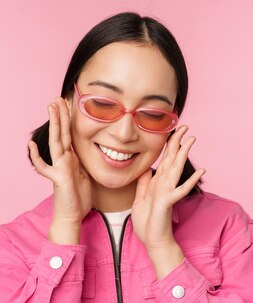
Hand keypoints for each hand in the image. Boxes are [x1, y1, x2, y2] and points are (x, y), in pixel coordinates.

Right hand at [28, 97, 92, 224]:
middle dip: (60, 115)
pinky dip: (37, 157)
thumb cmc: (78, 196)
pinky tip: (31, 145)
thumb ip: (81, 162)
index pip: (69, 134)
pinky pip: (45, 166)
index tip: (68, 103)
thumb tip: (82, 152)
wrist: (72, 214)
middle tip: (57, 97)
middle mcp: (63, 159)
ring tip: (50, 108)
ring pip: (56, 142)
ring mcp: (59, 167)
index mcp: (71, 157)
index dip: (68, 119)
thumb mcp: (85, 173)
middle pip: (62, 133)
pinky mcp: (58, 177)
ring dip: (54, 125)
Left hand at [131, 125, 205, 248]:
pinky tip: (201, 170)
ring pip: (177, 168)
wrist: (153, 241)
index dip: (169, 144)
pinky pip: (181, 189)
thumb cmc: (148, 222)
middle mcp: (165, 184)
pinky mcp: (168, 201)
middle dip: (179, 142)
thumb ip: (144, 183)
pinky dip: (191, 180)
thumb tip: (147, 168)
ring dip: (185, 154)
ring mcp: (168, 191)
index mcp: (158, 182)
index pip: (165, 158)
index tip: (174, 130)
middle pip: (173, 158)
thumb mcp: (141, 198)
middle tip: (186, 126)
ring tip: (193, 140)